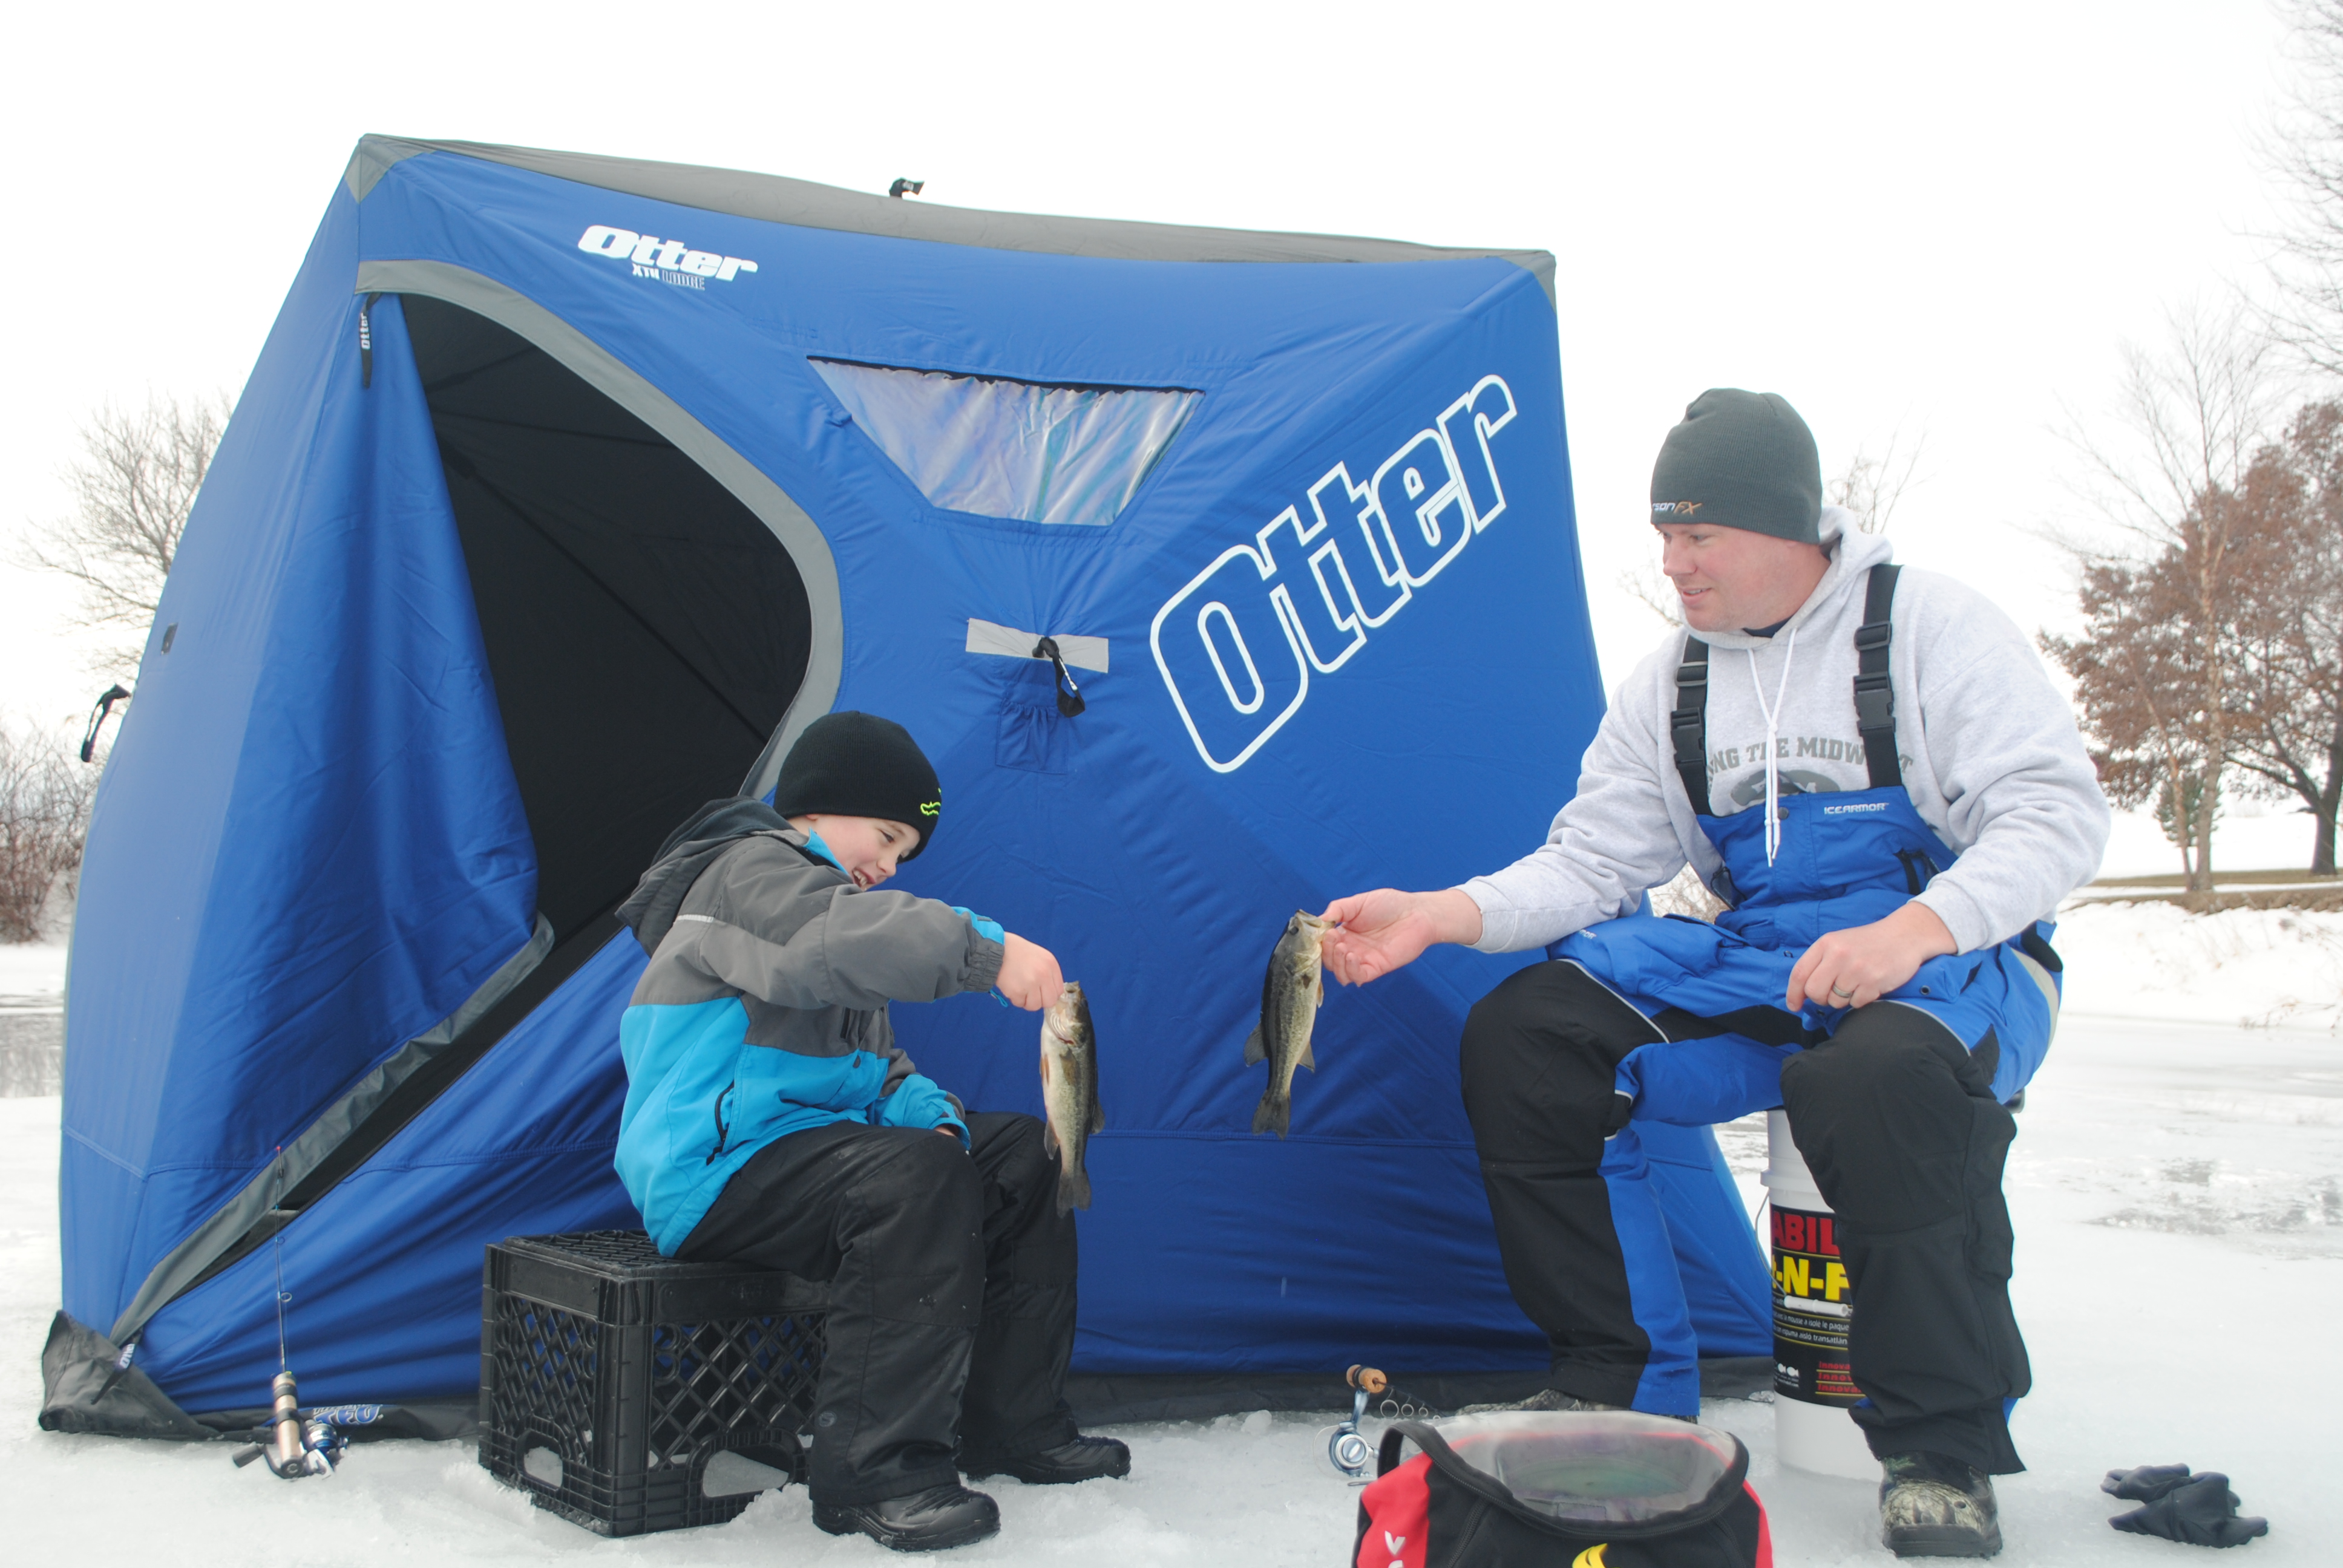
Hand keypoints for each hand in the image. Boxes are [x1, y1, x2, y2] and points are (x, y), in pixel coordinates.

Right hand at [995, 932, 1062, 1009]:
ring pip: (1034, 1006)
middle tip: (1031, 995)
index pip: (1058, 991)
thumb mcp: (1040, 956)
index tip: (1042, 992)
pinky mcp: (1017, 991)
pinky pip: (1020, 1003)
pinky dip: (1015, 999)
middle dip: (1040, 1001)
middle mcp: (1043, 974)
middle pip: (1049, 1001)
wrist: (997, 949)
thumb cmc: (1018, 952)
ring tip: (1020, 990)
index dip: (1049, 994)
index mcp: (1051, 964)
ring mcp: (1030, 983)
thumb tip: (1049, 992)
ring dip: (1027, 1001)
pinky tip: (1012, 987)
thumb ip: (1048, 973)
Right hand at [1318, 888, 1483, 985]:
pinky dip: (1350, 970)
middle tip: (1334, 938)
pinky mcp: (1377, 968)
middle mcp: (1352, 948)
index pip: (1324, 944)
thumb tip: (1318, 922)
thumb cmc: (1390, 904)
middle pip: (1329, 961)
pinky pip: (1358, 977)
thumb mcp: (1358, 902)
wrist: (1417, 912)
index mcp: (1345, 933)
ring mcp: (1364, 960)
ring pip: (1340, 973)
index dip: (1319, 941)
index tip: (1322, 932)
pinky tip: (1353, 956)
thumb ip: (1337, 910)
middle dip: (1327, 952)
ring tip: (1345, 948)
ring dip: (1336, 963)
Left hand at [1785, 902, 1956, 1010]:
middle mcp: (1839, 955)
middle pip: (1814, 991)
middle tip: (1831, 994)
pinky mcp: (1874, 982)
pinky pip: (1856, 1004)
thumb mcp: (1839, 942)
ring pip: (1835, 1001)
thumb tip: (1803, 991)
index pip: (1800, 973)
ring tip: (1855, 984)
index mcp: (1826, 943)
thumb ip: (1820, 962)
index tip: (1794, 1005)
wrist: (1904, 935)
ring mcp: (1857, 969)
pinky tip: (1868, 986)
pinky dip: (1860, 1000)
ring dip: (1843, 1000)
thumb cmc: (1868, 942)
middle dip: (1820, 999)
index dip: (1793, 993)